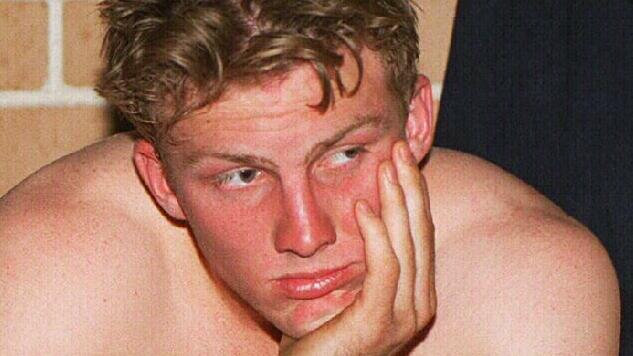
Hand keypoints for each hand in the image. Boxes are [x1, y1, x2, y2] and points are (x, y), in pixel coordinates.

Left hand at [279, 141, 436, 355]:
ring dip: (397, 200)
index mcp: (415, 294)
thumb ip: (365, 260)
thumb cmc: (323, 335)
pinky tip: (362, 206)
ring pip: (407, 244)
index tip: (400, 157)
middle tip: (399, 147)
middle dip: (411, 186)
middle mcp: (418, 304)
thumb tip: (363, 212)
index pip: (421, 233)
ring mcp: (403, 316)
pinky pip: (384, 268)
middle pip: (421, 232)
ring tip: (385, 165)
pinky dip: (376, 234)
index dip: (413, 192)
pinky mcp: (378, 322)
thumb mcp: (351, 288)